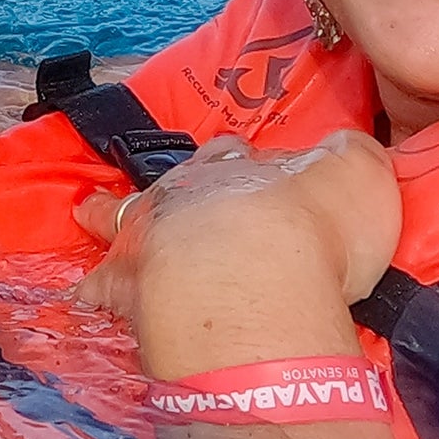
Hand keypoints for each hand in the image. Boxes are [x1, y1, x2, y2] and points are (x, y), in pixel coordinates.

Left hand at [73, 130, 399, 372]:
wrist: (255, 284)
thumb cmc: (315, 230)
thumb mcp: (358, 174)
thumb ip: (350, 156)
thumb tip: (342, 146)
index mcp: (241, 167)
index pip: (237, 154)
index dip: (240, 161)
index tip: (240, 161)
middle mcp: (187, 193)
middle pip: (174, 179)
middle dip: (174, 184)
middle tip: (171, 189)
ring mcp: (148, 238)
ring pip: (119, 217)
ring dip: (108, 215)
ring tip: (87, 211)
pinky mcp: (126, 292)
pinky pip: (100, 288)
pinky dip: (91, 289)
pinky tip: (80, 292)